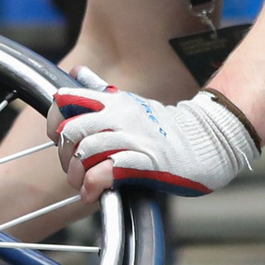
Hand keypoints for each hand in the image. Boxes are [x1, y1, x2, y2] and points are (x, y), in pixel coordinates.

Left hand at [52, 76, 259, 201]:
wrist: (209, 142)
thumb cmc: (168, 129)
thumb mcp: (131, 103)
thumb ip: (102, 91)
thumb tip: (77, 72)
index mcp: (115, 102)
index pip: (67, 101)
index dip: (55, 122)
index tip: (61, 140)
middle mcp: (120, 117)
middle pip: (71, 130)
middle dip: (65, 154)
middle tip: (73, 169)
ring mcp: (133, 139)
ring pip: (86, 151)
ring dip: (77, 174)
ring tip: (83, 185)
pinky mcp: (144, 162)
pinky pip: (106, 172)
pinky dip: (93, 185)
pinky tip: (93, 193)